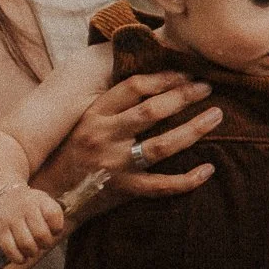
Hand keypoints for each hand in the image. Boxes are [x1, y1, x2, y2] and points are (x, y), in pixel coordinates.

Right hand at [0, 186, 64, 264]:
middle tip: (43, 244)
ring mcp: (11, 219)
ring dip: (32, 252)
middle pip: (41, 234)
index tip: (54, 231)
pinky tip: (22, 257)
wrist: (1, 196)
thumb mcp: (43, 201)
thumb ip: (54, 215)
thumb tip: (57, 233)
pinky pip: (10, 250)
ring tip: (32, 251)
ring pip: (26, 244)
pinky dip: (19, 258)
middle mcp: (25, 208)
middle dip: (45, 244)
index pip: (53, 214)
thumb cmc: (29, 205)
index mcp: (40, 200)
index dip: (57, 228)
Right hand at [47, 71, 219, 207]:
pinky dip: (187, 180)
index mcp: (94, 114)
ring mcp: (114, 165)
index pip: (133, 87)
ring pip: (161, 146)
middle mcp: (104, 136)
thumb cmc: (73, 152)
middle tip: (207, 88)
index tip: (186, 73)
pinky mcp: (123, 190)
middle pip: (151, 112)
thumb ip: (114, 104)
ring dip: (193, 130)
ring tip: (216, 116)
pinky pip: (161, 186)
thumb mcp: (85, 121)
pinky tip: (208, 170)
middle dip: (183, 97)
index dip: (163, 78)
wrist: (53, 195)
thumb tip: (153, 79)